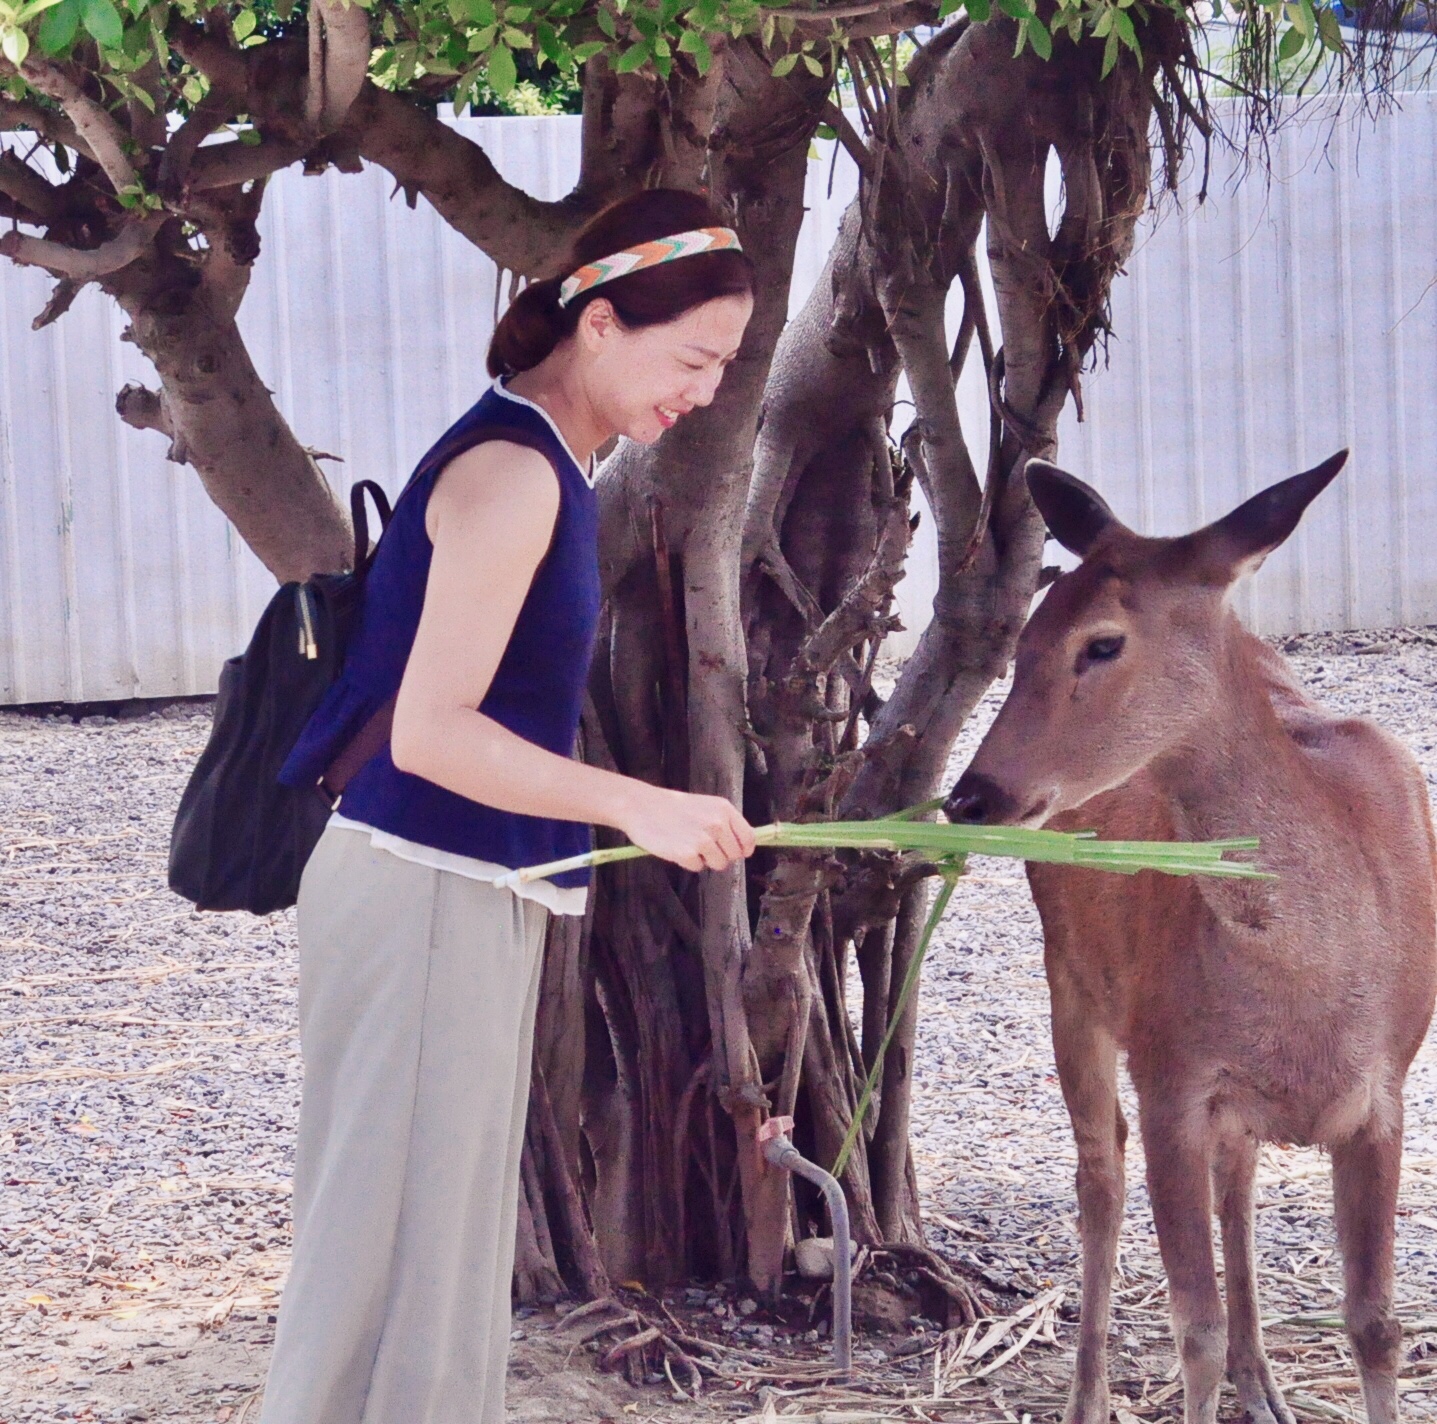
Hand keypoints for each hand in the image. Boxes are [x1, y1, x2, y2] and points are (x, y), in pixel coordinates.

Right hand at [618, 786, 756, 872]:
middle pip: (734, 855)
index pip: (748, 838)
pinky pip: (698, 867)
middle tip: (702, 845)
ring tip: (689, 844)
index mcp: (724, 810)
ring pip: (719, 864)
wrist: (642, 806)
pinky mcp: (687, 854)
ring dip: (705, 859)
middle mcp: (717, 824)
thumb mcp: (705, 806)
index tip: (735, 852)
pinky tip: (677, 847)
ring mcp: (703, 840)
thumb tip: (742, 845)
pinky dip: (688, 862)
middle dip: (721, 854)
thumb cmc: (673, 807)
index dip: (743, 849)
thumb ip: (725, 823)